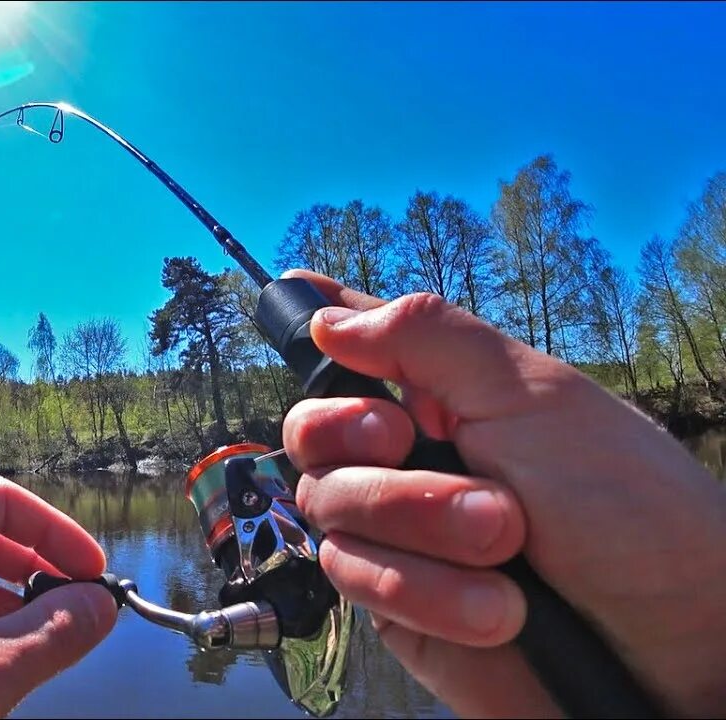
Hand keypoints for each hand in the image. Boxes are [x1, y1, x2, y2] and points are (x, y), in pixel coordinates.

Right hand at [279, 269, 725, 717]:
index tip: (288, 290)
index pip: (356, 344)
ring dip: (414, 524)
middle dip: (359, 440)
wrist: (675, 643)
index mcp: (444, 393)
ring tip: (503, 544)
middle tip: (405, 440)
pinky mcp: (397, 603)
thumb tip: (328, 314)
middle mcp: (410, 458)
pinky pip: (354, 580)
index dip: (317, 321)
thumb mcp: (533, 396)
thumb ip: (426, 339)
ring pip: (328, 507)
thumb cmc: (629, 508)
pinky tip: (495, 609)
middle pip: (312, 431)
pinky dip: (424, 590)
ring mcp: (397, 533)